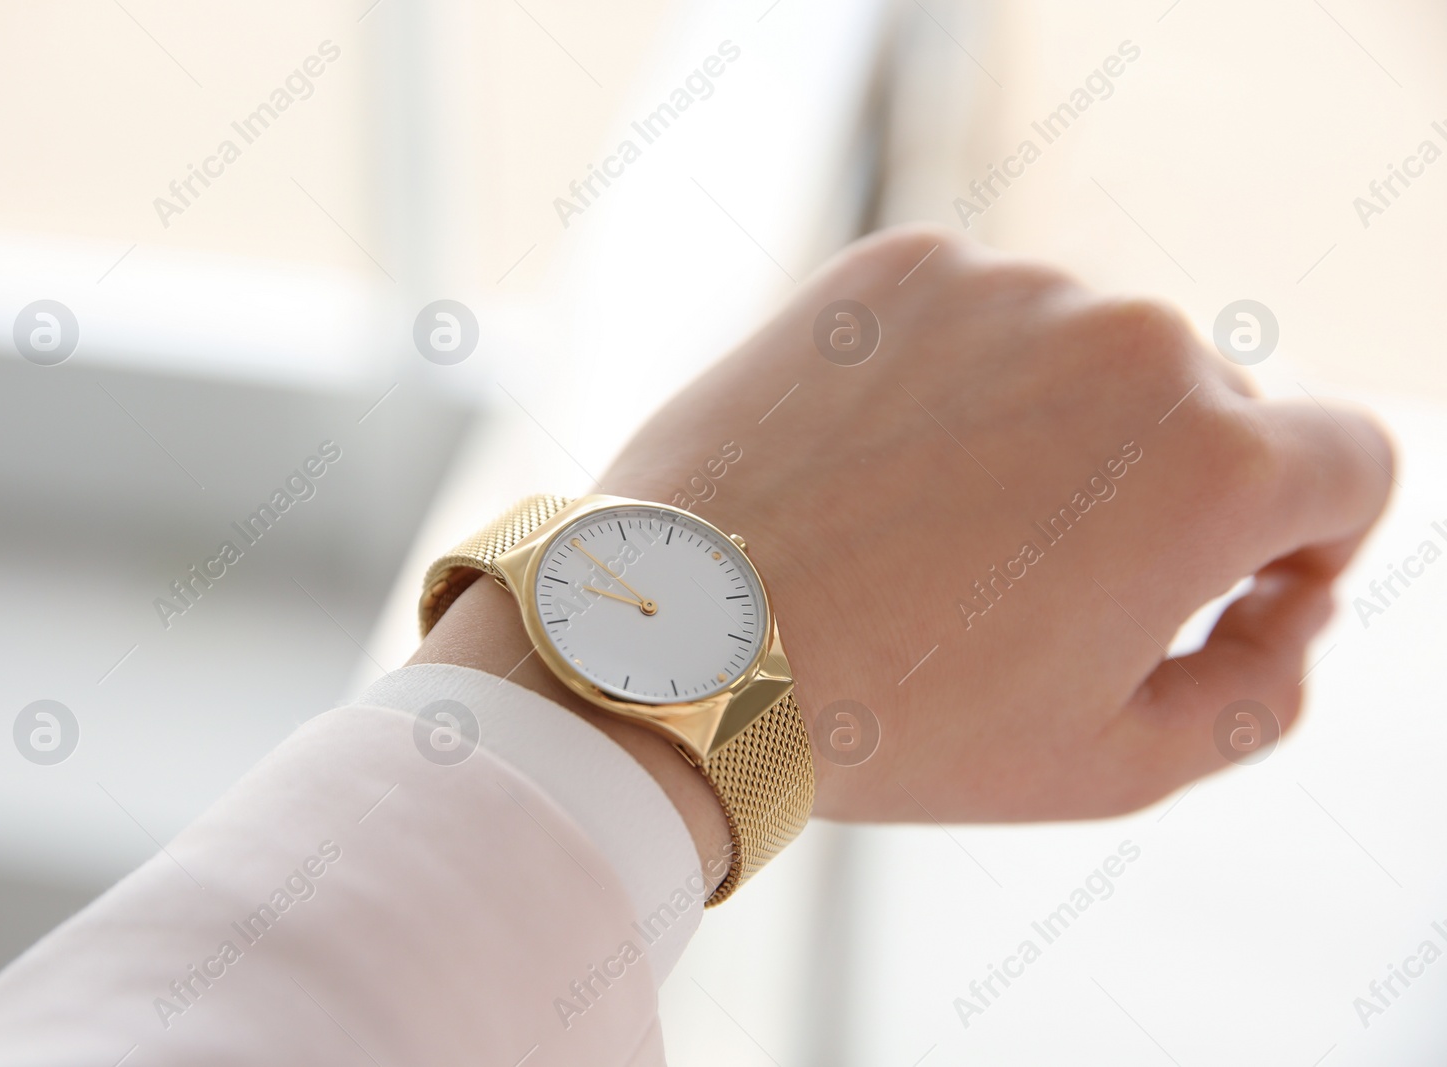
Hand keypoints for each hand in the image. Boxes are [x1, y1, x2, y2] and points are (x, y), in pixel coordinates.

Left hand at [599, 227, 1393, 822]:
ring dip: (1052, 432)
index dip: (1309, 538)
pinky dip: (956, 381)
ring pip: (1087, 357)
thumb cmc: (903, 721)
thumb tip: (1289, 600)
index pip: (1350, 464)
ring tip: (937, 532)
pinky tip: (881, 467)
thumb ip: (1260, 686)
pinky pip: (979, 317)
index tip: (1233, 584)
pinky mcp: (902, 264)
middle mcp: (1132, 343)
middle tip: (1042, 586)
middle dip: (1162, 494)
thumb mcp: (1117, 762)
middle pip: (1211, 410)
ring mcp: (1010, 287)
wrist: (685, 644)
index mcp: (1212, 467)